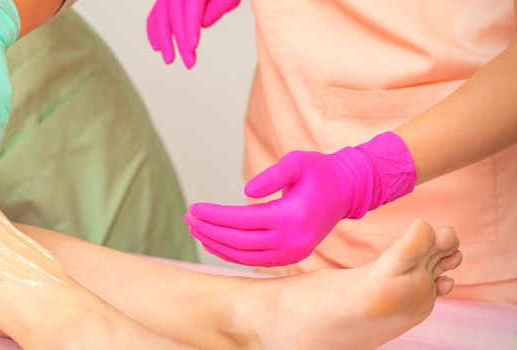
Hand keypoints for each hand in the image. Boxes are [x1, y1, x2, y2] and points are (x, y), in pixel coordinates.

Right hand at [146, 0, 239, 68]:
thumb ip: (220, 5)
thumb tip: (202, 23)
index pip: (191, 3)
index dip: (190, 26)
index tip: (192, 46)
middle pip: (173, 11)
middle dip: (179, 39)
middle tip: (188, 61)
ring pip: (161, 14)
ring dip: (163, 39)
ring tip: (169, 59)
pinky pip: (156, 13)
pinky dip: (154, 30)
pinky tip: (157, 47)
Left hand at [186, 132, 416, 265]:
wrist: (346, 191)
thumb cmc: (319, 172)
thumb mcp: (297, 162)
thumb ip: (272, 174)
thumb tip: (245, 193)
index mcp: (292, 217)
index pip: (242, 221)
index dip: (215, 216)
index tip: (194, 207)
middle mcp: (293, 240)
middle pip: (239, 242)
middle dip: (210, 230)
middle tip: (188, 218)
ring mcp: (293, 253)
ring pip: (244, 256)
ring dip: (216, 245)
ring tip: (195, 230)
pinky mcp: (292, 257)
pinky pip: (255, 260)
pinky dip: (231, 254)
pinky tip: (213, 243)